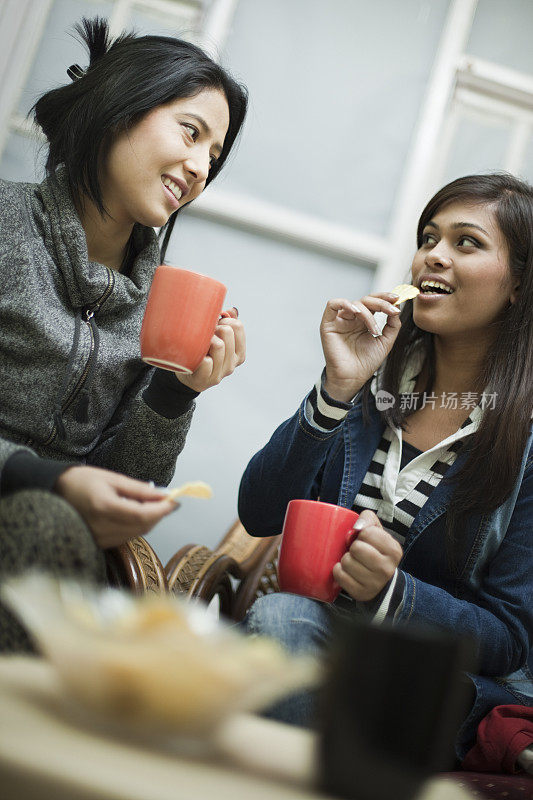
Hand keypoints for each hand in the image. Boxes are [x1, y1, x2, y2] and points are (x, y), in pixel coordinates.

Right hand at [55, 466, 176, 548]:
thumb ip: (140, 489)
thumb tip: (164, 494)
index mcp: (105, 507)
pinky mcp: (99, 543)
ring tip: (148, 503)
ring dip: (148, 520)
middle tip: (164, 500)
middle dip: (158, 514)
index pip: (143, 515)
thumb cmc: (82, 480)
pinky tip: (134, 513)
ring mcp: (99, 538)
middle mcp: (102, 527)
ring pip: (136, 533)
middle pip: (143, 526)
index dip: (162, 510)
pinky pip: (126, 537)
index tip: (174, 501)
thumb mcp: (113, 478)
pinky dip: (136, 526)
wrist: (55, 491)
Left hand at [176, 309, 244, 392]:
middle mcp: (232, 364)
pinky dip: (197, 355)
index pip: (237, 326)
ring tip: (198, 343)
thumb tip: (233, 310)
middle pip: (227, 332)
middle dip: (213, 327)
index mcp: (238, 353)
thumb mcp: (216, 337)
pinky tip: (193, 356)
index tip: (214, 325)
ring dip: (205, 340)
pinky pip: (206, 361)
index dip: (224, 319)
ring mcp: (220, 373)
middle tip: (204, 334)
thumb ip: (226, 323)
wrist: (185, 374)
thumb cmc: (201, 351)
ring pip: (218, 345)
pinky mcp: (206, 379)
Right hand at [320, 294, 400, 401]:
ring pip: (354, 303)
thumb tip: (396, 308)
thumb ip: (392, 325)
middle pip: (366, 300)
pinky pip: (332, 304)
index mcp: (364, 322)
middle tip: (392, 310)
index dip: (385, 298)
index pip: (374, 303)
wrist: (352, 378)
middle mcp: (352, 319)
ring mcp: (340, 321)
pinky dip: (345, 303)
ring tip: (373, 329)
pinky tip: (356, 311)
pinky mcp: (328, 324)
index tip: (397, 299)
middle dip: (381, 303)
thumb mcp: (385, 342)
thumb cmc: (366, 363)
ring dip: (367, 313)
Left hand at [332, 510, 402, 600]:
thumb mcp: (377, 531)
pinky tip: (347, 571)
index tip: (365, 540)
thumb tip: (357, 527)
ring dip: (346, 560)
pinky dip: (339, 571)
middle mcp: (387, 568)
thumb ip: (368, 519)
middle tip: (357, 552)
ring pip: (347, 562)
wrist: (380, 581)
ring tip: (354, 562)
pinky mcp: (361, 593)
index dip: (361, 534)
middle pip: (356, 548)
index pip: (367, 533)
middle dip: (353, 547)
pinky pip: (340, 575)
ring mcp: (375, 583)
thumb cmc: (375, 550)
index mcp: (394, 550)